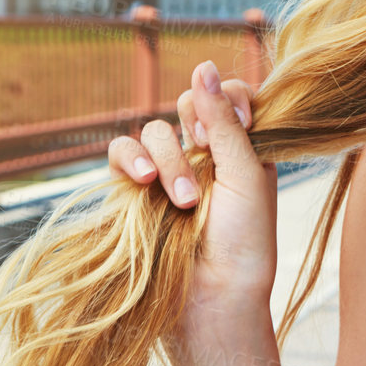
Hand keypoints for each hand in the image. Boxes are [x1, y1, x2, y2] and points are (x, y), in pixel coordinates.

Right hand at [107, 59, 278, 310]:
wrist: (213, 300)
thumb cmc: (244, 244)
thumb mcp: (247, 177)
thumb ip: (225, 122)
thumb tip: (203, 65)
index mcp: (244, 149)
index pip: (231, 95)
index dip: (231, 100)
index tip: (242, 125)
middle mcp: (206, 156)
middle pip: (189, 105)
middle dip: (196, 126)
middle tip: (205, 154)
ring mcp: (167, 173)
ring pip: (153, 131)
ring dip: (168, 158)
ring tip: (183, 200)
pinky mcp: (133, 192)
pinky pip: (119, 155)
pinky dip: (129, 159)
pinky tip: (143, 181)